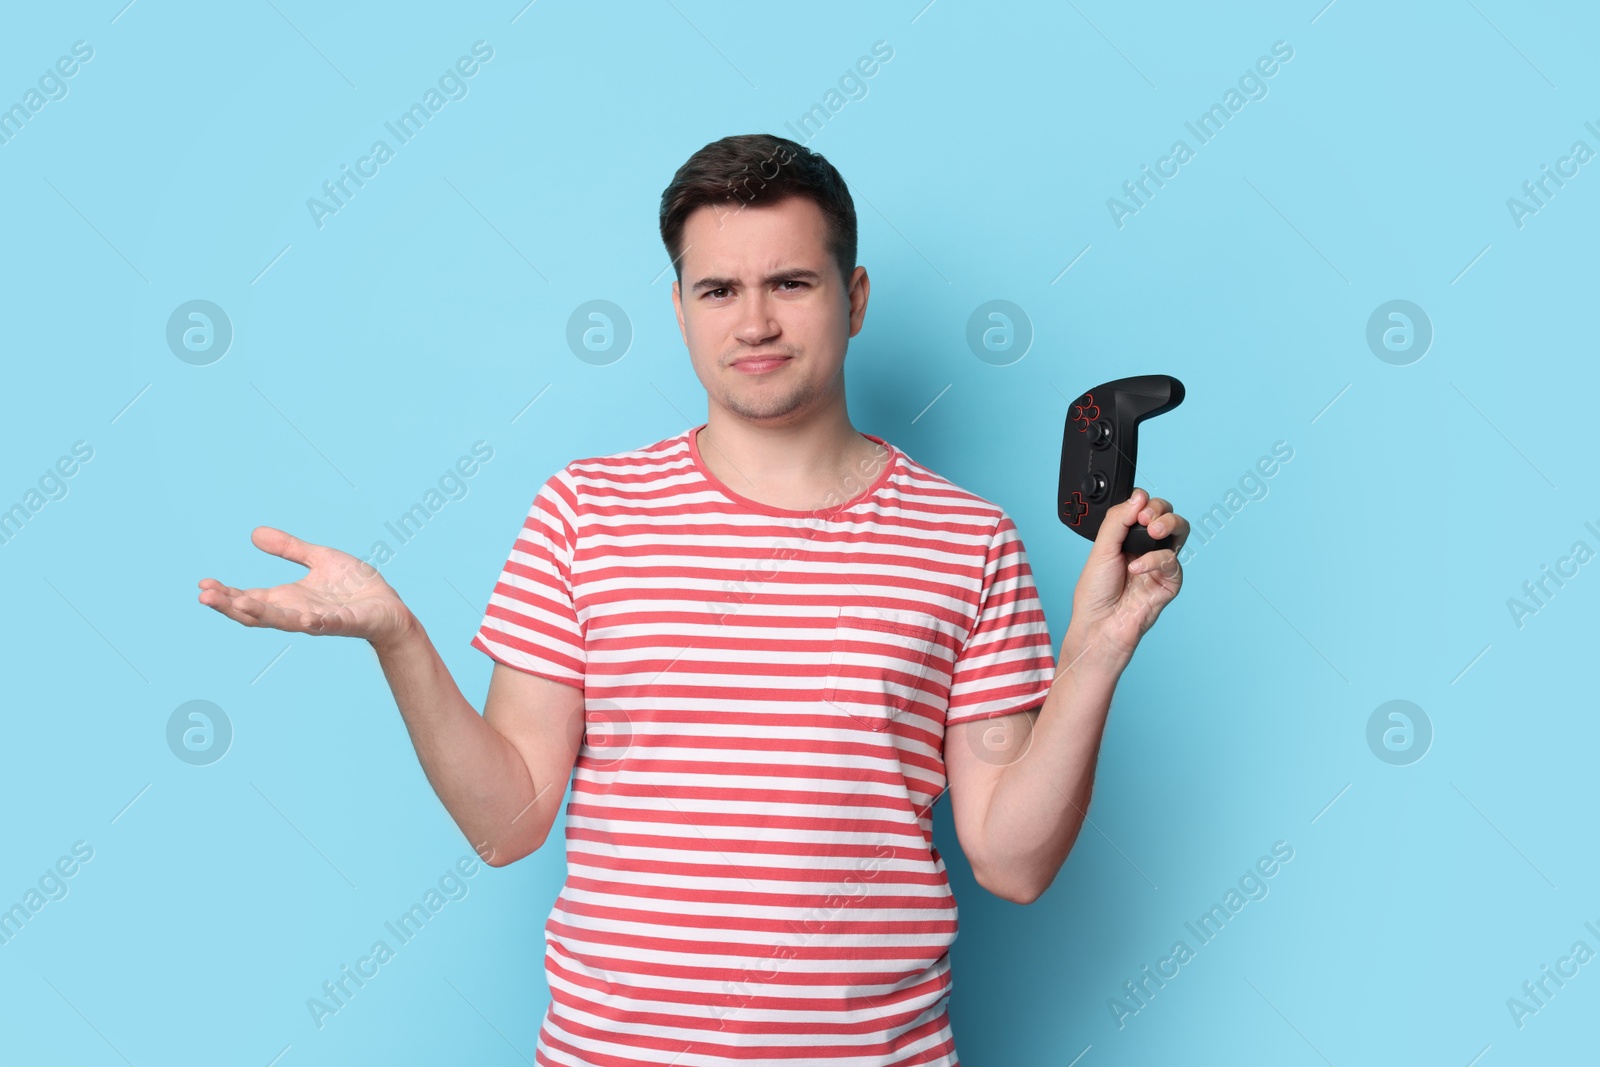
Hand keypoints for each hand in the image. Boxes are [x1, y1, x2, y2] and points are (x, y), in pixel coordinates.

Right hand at [198, 526, 414, 647]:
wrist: (389, 607)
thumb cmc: (354, 587)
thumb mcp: (318, 558)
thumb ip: (289, 549)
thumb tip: (254, 533)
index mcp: (288, 599)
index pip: (249, 599)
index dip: (226, 594)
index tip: (202, 585)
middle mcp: (298, 613)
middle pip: (257, 613)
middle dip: (230, 606)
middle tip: (204, 597)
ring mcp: (320, 620)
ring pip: (285, 621)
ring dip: (261, 614)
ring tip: (237, 604)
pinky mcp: (346, 623)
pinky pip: (329, 624)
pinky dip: (316, 623)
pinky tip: (305, 619)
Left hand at [1065, 488, 1186, 671]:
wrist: (1099, 626)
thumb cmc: (1096, 593)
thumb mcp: (1101, 549)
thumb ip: (1118, 521)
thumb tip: (1138, 496)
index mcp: (1128, 538)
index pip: (1145, 509)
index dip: (1143, 503)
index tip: (1136, 506)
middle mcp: (1147, 548)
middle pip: (1166, 515)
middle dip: (1159, 509)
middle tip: (1145, 518)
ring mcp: (1160, 564)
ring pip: (1179, 531)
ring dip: (1168, 523)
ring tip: (1151, 529)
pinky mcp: (1170, 582)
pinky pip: (1172, 561)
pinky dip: (1155, 560)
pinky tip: (1137, 567)